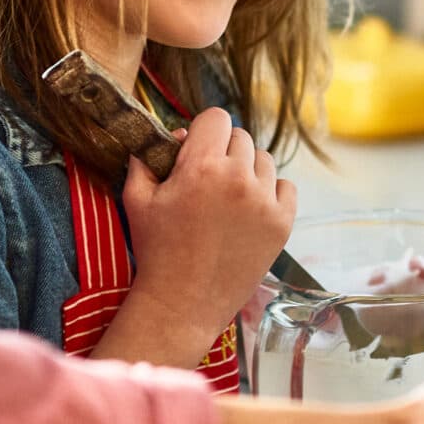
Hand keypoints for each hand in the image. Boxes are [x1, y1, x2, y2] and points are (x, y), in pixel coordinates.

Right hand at [112, 107, 295, 364]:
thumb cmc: (157, 252)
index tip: (197, 149)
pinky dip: (271, 192)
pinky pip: (285, 186)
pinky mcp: (283, 222)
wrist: (183, 305)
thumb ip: (147, 159)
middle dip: (223, 151)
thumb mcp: (137, 201)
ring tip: (228, 197)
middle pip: (241, 137)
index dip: (204, 130)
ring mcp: (265, 201)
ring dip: (248, 170)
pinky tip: (250, 210)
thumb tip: (170, 136)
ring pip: (264, 160)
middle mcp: (239, 178)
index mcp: (202, 166)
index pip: (217, 118)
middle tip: (209, 179)